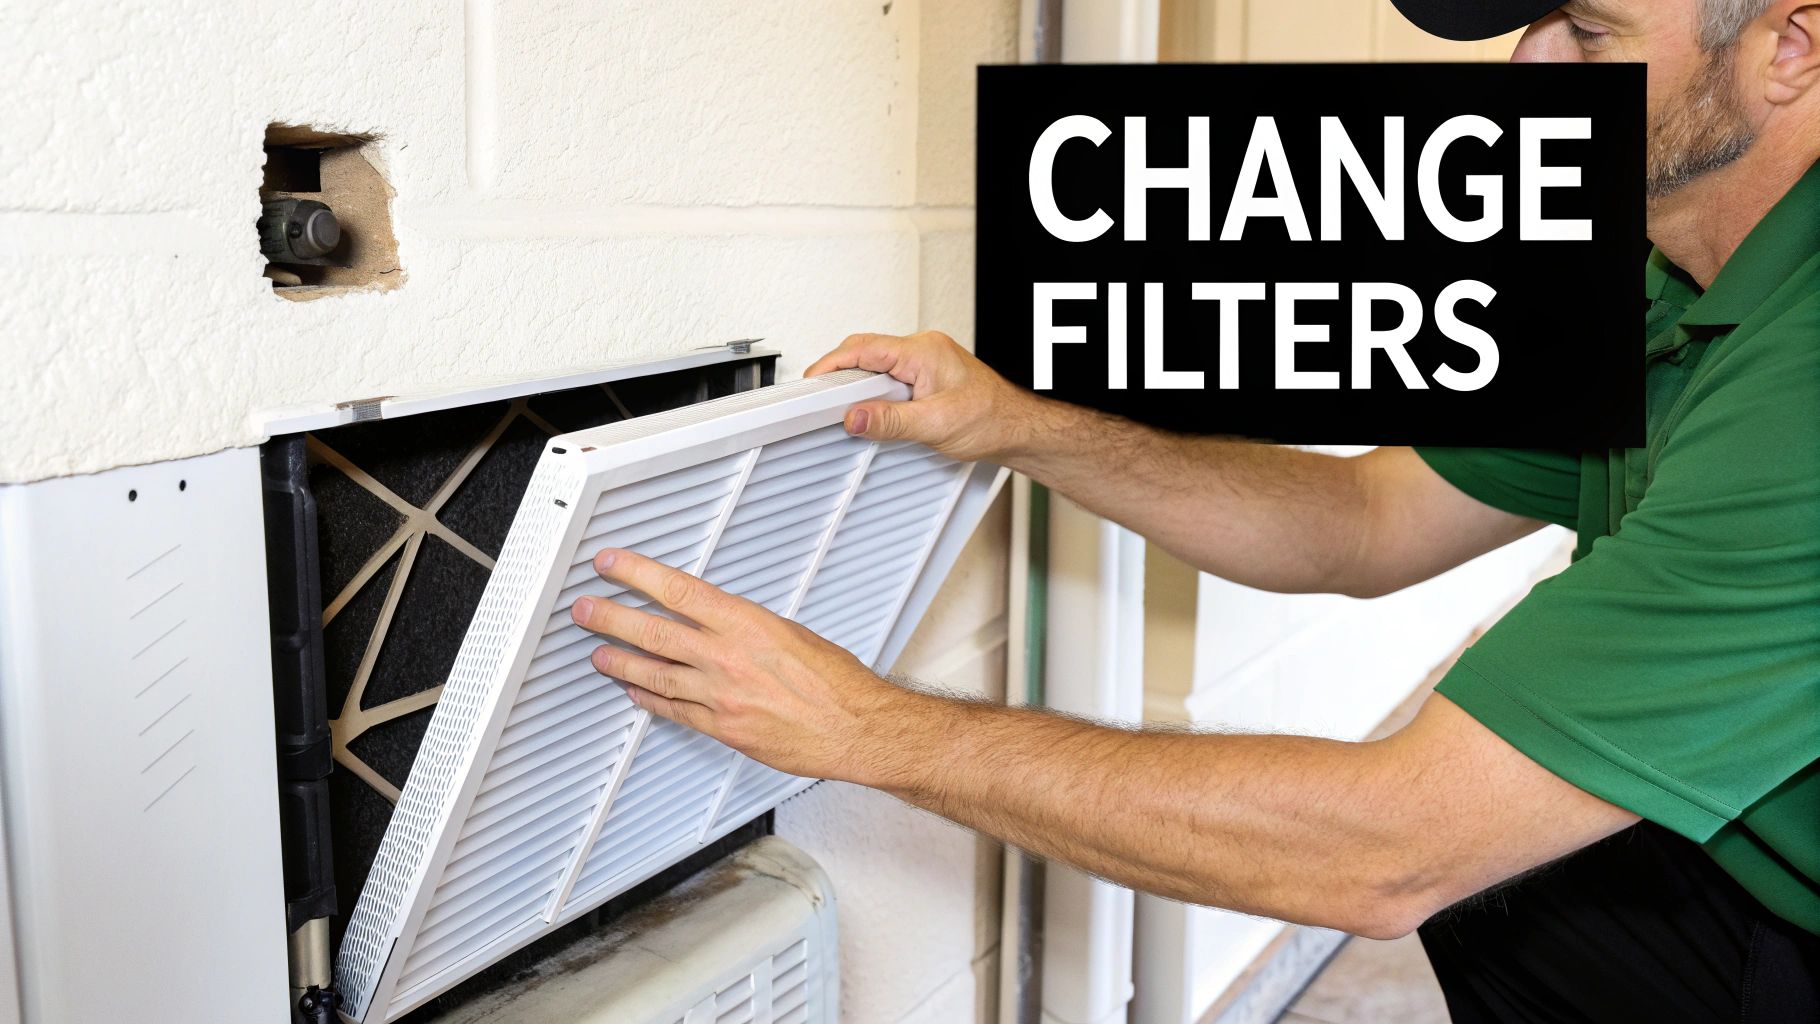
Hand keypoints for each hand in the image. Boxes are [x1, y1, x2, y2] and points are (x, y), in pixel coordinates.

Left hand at [569, 548, 913, 779]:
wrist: (854, 727)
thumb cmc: (836, 682)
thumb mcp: (792, 633)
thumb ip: (748, 627)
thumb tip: (721, 621)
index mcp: (746, 624)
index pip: (677, 590)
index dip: (636, 574)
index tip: (611, 565)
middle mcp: (727, 658)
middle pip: (654, 632)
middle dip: (611, 618)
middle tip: (585, 610)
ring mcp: (721, 696)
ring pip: (655, 674)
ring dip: (620, 661)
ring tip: (598, 652)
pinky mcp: (724, 728)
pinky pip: (675, 711)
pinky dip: (649, 699)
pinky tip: (634, 690)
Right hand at [805, 330, 1033, 461]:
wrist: (1018, 428)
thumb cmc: (992, 419)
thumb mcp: (935, 424)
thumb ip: (891, 422)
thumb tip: (855, 417)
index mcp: (923, 351)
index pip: (863, 348)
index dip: (830, 364)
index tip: (811, 383)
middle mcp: (923, 349)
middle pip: (864, 352)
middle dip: (840, 375)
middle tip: (821, 400)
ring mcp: (925, 360)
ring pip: (876, 365)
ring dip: (859, 385)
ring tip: (848, 410)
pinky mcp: (926, 375)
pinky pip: (889, 375)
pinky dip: (874, 391)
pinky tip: (874, 411)